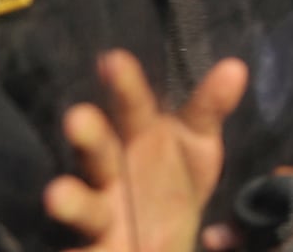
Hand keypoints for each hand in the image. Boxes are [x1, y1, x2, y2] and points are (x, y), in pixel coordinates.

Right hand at [43, 51, 246, 251]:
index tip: (112, 59)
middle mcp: (111, 171)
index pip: (133, 106)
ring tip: (56, 195)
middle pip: (98, 151)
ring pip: (84, 206)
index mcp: (138, 136)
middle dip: (89, 136)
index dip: (124, 85)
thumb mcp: (198, 142)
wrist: (164, 240)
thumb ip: (210, 108)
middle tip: (77, 118)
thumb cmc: (174, 176)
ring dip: (71, 201)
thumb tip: (236, 66)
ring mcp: (102, 212)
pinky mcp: (97, 249)